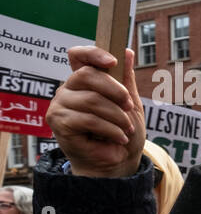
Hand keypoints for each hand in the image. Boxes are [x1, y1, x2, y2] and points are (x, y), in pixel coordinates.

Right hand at [47, 46, 145, 177]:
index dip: (93, 53)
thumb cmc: (122, 131)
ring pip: (92, 100)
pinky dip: (110, 129)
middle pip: (87, 75)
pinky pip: (88, 119)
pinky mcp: (59, 123)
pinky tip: (119, 138)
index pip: (77, 56)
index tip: (112, 62)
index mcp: (83, 81)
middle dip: (115, 90)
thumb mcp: (129, 103)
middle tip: (129, 106)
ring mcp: (60, 105)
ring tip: (127, 129)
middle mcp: (67, 89)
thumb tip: (126, 51)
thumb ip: (125, 79)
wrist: (118, 161)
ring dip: (117, 116)